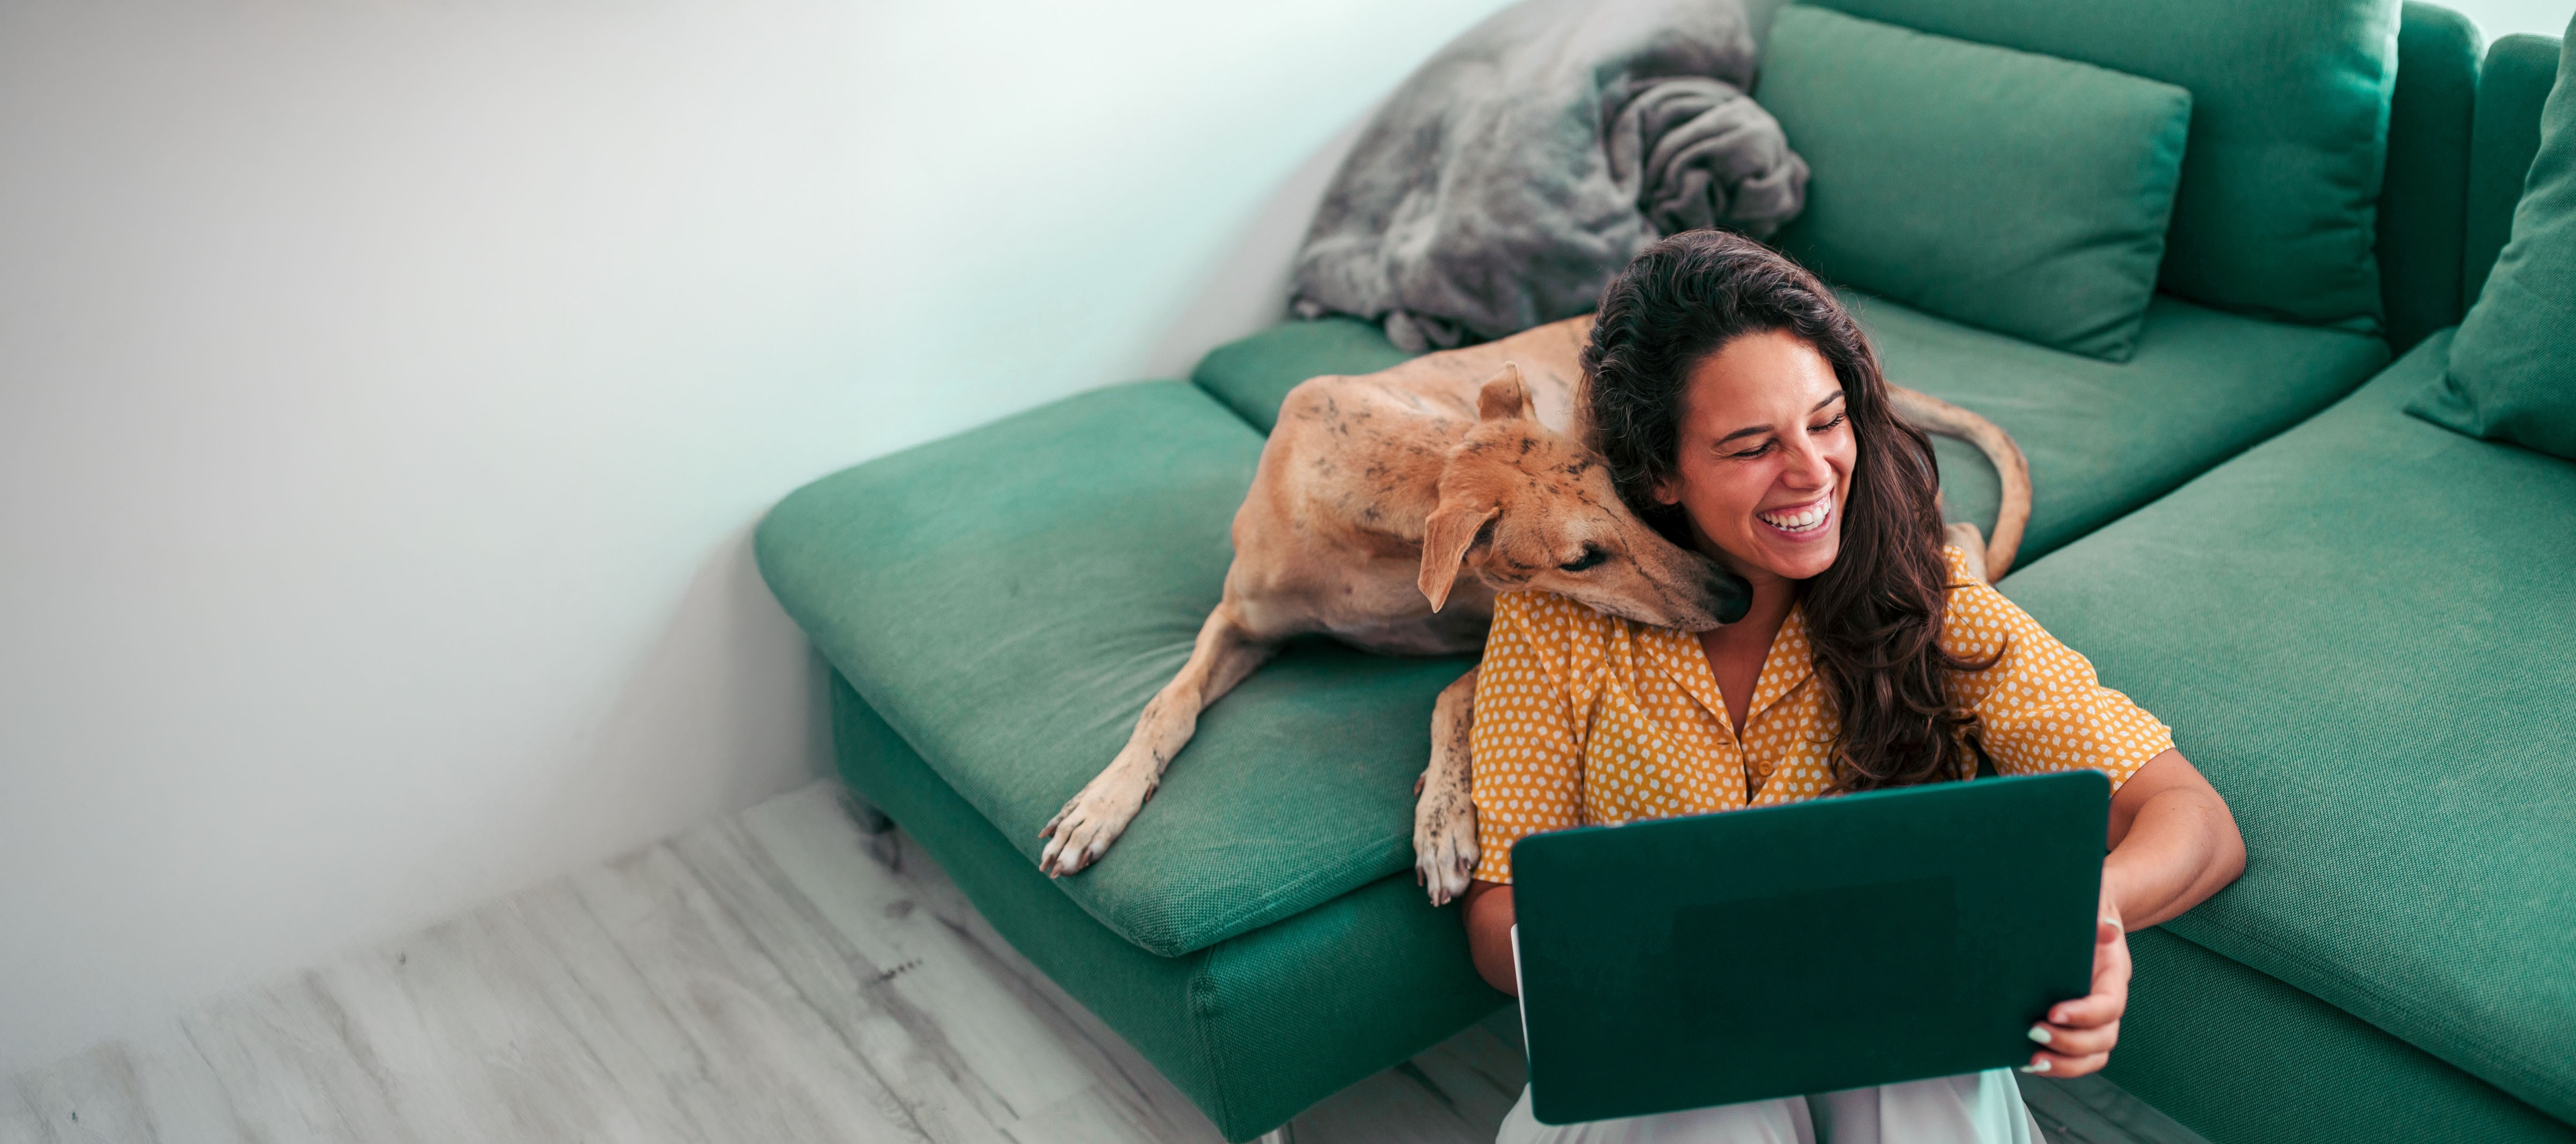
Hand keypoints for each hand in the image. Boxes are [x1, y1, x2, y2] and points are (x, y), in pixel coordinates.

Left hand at [2023, 891, 2128, 1077]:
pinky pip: (2078, 1057)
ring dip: (2065, 1064)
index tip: (2052, 1012)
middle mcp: (2108, 1002)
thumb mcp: (2092, 906)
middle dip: (2070, 1044)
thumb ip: (2096, 915)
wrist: (2087, 919)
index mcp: (2113, 976)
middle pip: (2103, 1038)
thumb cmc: (2087, 912)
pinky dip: (2058, 1066)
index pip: (2108, 1005)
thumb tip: (2105, 927)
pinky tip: (2029, 1061)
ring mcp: (2094, 1019)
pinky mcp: (2077, 1027)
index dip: (2084, 1014)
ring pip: (2094, 1055)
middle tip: (2034, 1032)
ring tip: (2032, 1059)